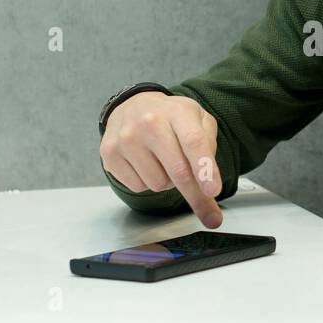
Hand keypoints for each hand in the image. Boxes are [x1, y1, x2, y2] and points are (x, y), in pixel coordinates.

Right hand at [100, 91, 222, 227]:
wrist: (132, 106)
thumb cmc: (171, 119)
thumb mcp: (198, 119)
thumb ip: (209, 146)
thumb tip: (209, 182)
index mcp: (177, 111)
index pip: (193, 142)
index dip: (204, 168)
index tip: (213, 191)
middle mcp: (149, 122)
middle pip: (177, 170)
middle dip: (196, 197)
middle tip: (210, 216)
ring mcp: (126, 138)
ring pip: (158, 184)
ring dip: (167, 182)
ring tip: (162, 161)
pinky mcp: (110, 154)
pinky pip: (138, 187)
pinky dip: (147, 182)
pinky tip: (145, 163)